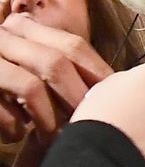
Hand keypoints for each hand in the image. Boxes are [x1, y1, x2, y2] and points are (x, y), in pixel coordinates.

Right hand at [0, 13, 112, 143]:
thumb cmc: (2, 85)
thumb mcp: (25, 65)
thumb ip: (55, 66)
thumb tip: (108, 85)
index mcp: (20, 28)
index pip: (71, 45)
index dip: (96, 71)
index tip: (112, 97)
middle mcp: (2, 38)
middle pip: (55, 62)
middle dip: (76, 97)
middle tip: (87, 122)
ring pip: (30, 86)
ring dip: (48, 117)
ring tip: (53, 138)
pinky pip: (2, 109)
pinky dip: (15, 126)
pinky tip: (17, 136)